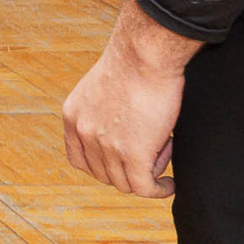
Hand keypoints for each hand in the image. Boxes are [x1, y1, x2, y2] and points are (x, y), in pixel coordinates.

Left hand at [60, 0, 197, 198]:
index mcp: (73, 116)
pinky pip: (144, 188)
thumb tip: (119, 128)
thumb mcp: (102, 86)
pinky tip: (169, 183)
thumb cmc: (134, 60)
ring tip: (164, 147)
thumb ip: (102, 110)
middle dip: (130, 167)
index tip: (122, 162)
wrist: (145, 53)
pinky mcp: (133, 155)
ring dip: (149, 172)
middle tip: (153, 146)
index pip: (79, 160)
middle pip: (105, 175)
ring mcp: (106, 146)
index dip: (102, 166)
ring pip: (127, 183)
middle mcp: (84, 133)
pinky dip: (159, 189)